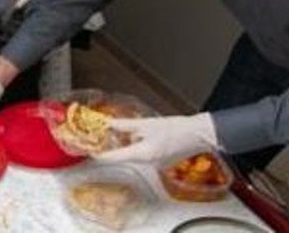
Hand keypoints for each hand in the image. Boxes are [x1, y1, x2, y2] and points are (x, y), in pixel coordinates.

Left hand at [94, 113, 218, 163]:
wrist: (199, 134)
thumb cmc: (176, 128)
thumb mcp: (146, 124)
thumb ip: (124, 125)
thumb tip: (108, 124)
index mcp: (141, 154)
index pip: (114, 158)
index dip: (99, 155)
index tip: (89, 151)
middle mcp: (147, 164)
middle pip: (124, 156)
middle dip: (117, 145)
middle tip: (108, 134)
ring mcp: (155, 166)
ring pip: (135, 154)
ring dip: (131, 144)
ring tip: (139, 131)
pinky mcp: (161, 163)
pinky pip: (145, 155)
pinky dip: (142, 146)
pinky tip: (150, 136)